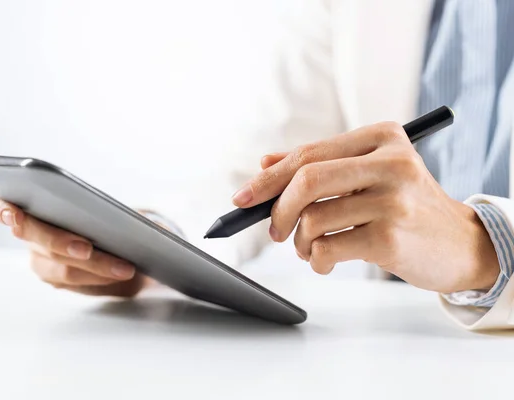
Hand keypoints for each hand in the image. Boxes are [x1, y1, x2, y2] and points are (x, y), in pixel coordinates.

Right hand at [0, 196, 149, 296]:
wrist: (115, 233)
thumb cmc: (100, 209)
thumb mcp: (99, 201)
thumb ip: (96, 204)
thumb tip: (128, 214)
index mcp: (26, 206)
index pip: (1, 205)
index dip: (2, 209)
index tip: (12, 213)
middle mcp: (29, 236)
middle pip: (39, 240)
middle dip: (62, 243)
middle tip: (86, 248)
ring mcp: (42, 262)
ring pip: (64, 269)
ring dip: (97, 267)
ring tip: (126, 267)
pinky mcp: (60, 281)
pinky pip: (79, 284)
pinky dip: (103, 278)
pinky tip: (124, 274)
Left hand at [234, 122, 499, 292]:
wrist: (461, 243)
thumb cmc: (405, 207)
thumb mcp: (369, 174)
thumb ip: (320, 165)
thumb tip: (264, 164)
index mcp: (381, 137)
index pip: (309, 153)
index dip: (269, 178)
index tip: (242, 199)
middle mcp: (390, 162)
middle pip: (306, 178)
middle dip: (278, 209)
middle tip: (274, 231)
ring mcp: (392, 199)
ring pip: (313, 218)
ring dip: (300, 241)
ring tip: (310, 248)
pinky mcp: (391, 236)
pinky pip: (327, 247)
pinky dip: (316, 259)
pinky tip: (326, 261)